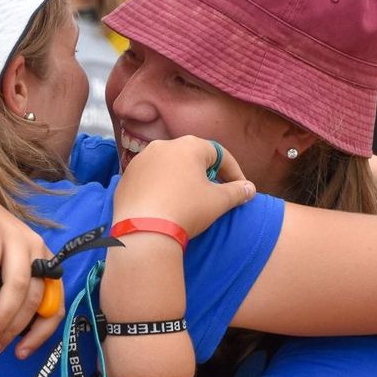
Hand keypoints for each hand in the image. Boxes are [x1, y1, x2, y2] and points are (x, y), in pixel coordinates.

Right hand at [0, 182, 61, 358]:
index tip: (20, 353)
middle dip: (15, 328)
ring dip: (2, 314)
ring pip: (18, 283)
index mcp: (44, 263)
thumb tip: (6, 339)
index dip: (41, 333)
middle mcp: (36, 248)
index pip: (55, 305)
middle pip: (35, 297)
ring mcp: (15, 235)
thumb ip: (6, 301)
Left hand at [114, 136, 255, 237]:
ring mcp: (141, 160)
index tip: (241, 190)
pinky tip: (165, 205)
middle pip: (192, 157)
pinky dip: (160, 188)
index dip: (234, 172)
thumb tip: (250, 189)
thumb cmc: (186, 210)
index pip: (219, 155)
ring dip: (181, 179)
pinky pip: (149, 179)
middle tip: (214, 193)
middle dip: (206, 174)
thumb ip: (237, 191)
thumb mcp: (218, 202)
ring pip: (168, 167)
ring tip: (188, 200)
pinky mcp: (126, 177)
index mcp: (189, 146)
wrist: (143, 231)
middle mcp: (163, 146)